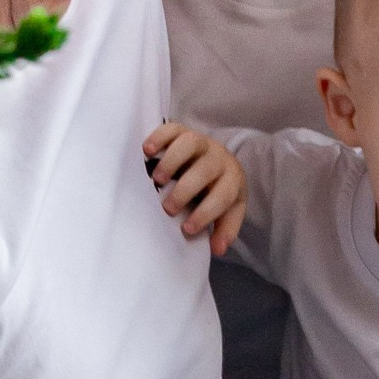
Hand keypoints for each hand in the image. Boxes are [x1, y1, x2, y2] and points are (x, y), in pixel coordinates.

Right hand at [143, 122, 245, 254]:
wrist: (217, 157)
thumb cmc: (217, 190)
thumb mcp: (227, 209)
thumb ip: (224, 228)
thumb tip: (218, 249)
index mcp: (232, 179)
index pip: (224, 196)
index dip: (206, 213)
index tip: (187, 230)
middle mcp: (219, 158)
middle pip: (206, 170)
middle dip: (186, 190)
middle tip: (168, 208)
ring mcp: (201, 142)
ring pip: (190, 144)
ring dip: (173, 161)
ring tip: (156, 179)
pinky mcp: (183, 131)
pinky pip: (172, 129)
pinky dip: (159, 137)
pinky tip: (146, 151)